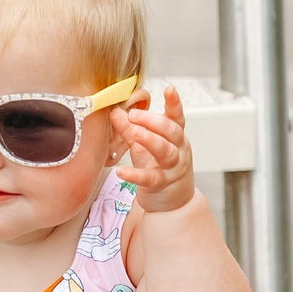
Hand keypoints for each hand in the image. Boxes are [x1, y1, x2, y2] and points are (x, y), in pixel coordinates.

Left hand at [110, 84, 194, 213]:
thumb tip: (115, 110)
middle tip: (133, 114)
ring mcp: (172, 168)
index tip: (170, 89)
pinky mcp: (162, 184)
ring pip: (165, 151)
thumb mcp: (144, 146)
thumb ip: (131, 128)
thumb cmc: (159, 168)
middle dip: (153, 121)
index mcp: (175, 137)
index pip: (177, 118)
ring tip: (134, 134)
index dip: (174, 103)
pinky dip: (135, 175)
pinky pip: (150, 178)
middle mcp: (178, 150)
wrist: (173, 202)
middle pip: (171, 131)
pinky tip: (121, 171)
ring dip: (150, 140)